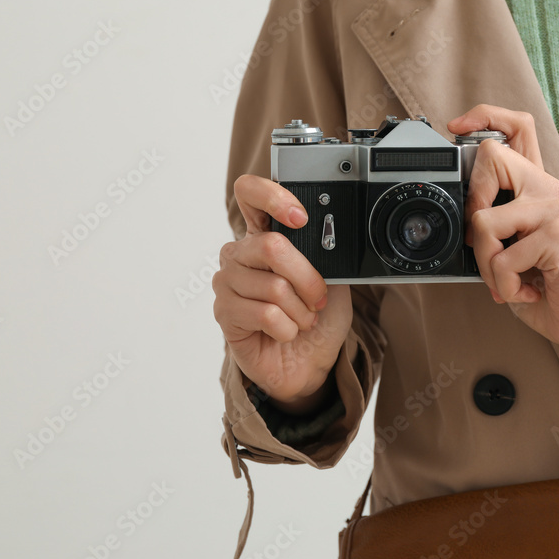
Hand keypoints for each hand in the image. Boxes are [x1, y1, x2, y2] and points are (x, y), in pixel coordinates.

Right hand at [213, 174, 351, 414]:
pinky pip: (265, 314)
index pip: (250, 194)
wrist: (309, 364)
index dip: (273, 197)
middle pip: (270, 246)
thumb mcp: (333, 280)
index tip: (300, 217)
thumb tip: (327, 239)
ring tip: (300, 319)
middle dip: (307, 278)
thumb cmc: (316, 319)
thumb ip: (325, 254)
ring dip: (300, 311)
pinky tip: (285, 332)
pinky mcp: (225, 313)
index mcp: (263, 235)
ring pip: (274, 287)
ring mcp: (228, 282)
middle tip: (317, 297)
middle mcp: (240, 254)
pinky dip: (288, 328)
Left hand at [447, 105, 558, 373]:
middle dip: (472, 207)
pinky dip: (503, 285)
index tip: (455, 126)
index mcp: (537, 187)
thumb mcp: (509, 248)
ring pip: (483, 220)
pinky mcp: (557, 235)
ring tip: (507, 280)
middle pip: (492, 157)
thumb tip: (459, 211)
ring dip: (486, 264)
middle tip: (488, 247)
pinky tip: (525, 291)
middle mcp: (548, 189)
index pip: (518, 126)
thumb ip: (492, 222)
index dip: (485, 116)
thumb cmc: (544, 286)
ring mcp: (555, 208)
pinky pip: (501, 258)